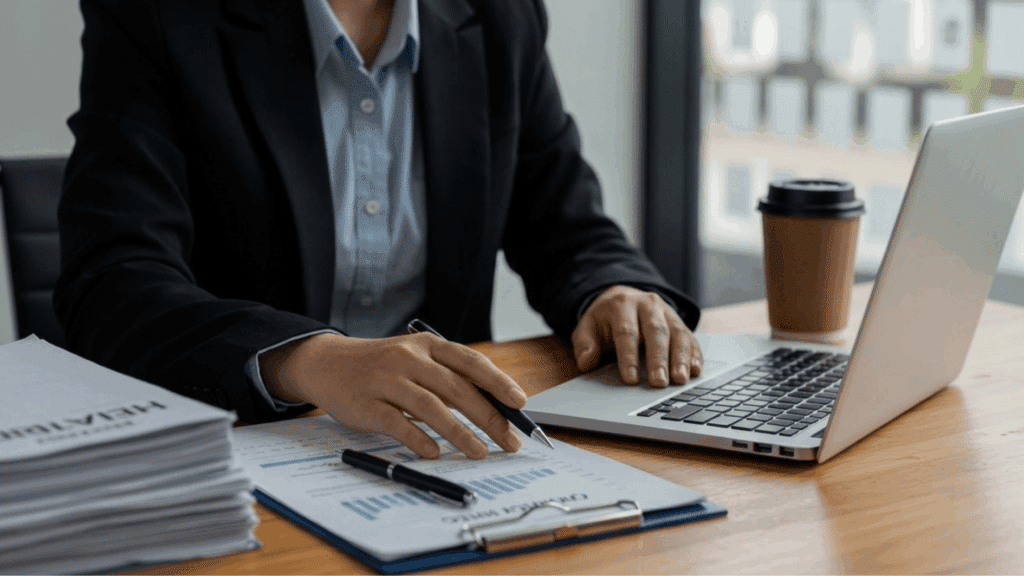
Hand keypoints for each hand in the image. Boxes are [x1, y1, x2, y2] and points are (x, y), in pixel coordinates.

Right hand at [260, 333, 525, 459]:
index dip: (498, 382)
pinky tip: (434, 453)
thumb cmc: (383, 366)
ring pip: (431, 407)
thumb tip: (494, 408)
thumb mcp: (417, 360)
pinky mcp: (367, 404)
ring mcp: (387, 380)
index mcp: (428, 346)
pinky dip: (418, 439)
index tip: (519, 403)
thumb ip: (448, 379)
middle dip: (488, 417)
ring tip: (480, 452)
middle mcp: (410, 359)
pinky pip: (397, 423)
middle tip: (509, 440)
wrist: (329, 363)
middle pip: (457, 388)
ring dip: (460, 432)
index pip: (471, 362)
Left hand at [572, 285, 702, 386]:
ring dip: (681, 358)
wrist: (623, 298)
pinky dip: (694, 354)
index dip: (628, 357)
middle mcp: (647, 304)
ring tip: (681, 379)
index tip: (631, 378)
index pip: (626, 332)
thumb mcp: (587, 327)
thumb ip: (584, 344)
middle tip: (659, 382)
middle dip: (658, 359)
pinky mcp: (680, 321)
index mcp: (622, 304)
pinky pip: (690, 337)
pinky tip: (696, 370)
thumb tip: (586, 362)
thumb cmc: (605, 320)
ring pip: (677, 333)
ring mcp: (667, 312)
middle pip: (655, 331)